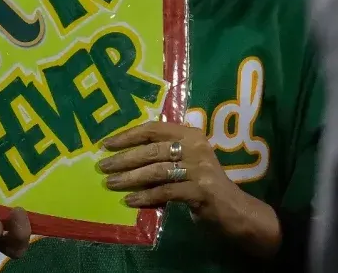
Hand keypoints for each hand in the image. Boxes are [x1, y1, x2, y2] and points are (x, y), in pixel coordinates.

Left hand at [99, 121, 280, 255]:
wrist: (235, 209)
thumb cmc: (204, 182)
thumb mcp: (187, 160)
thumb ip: (164, 153)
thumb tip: (124, 152)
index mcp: (191, 133)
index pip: (154, 128)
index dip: (129, 135)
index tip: (106, 144)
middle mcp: (196, 146)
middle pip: (152, 149)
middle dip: (124, 158)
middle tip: (103, 167)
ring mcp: (199, 168)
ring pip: (156, 170)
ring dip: (129, 178)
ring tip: (111, 184)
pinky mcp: (200, 190)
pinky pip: (165, 192)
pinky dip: (145, 197)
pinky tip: (130, 201)